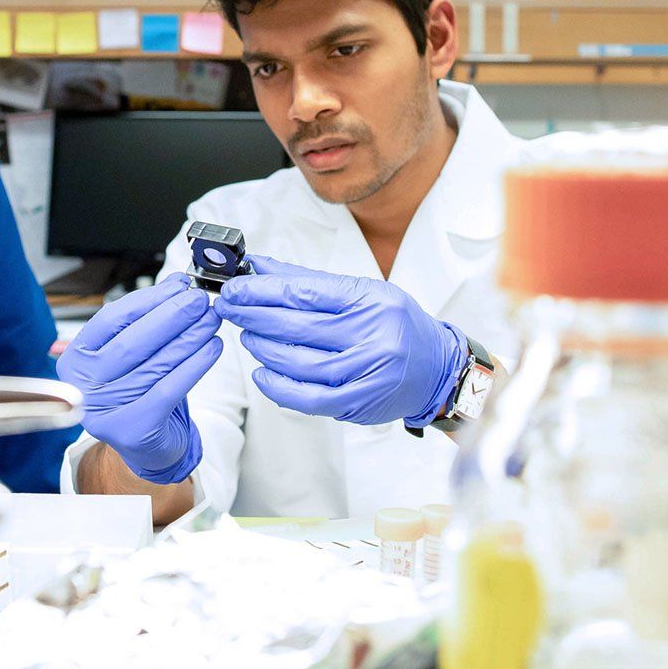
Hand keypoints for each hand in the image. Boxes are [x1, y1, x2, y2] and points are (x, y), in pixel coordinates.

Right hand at [56, 275, 223, 483]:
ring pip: (156, 364)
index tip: (178, 286)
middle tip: (199, 300)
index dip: (148, 300)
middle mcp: (83, 385)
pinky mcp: (132, 429)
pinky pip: (170, 389)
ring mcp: (104, 410)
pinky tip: (212, 348)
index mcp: (75, 358)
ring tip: (211, 320)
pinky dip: (195, 365)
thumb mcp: (132, 353)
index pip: (111, 319)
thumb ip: (147, 319)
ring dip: (189, 337)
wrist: (142, 445)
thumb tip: (175, 284)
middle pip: (133, 341)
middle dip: (172, 316)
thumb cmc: (135, 393)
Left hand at [214, 255, 467, 426]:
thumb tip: (259, 267)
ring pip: (299, 361)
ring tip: (247, 336)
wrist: (438, 368)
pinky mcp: (360, 401)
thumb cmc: (395, 326)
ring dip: (263, 348)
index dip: (262, 290)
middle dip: (254, 315)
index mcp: (371, 300)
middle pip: (297, 325)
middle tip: (229, 308)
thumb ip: (307, 281)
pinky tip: (263, 373)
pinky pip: (309, 397)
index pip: (305, 292)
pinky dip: (279, 387)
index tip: (235, 287)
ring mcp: (367, 371)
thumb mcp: (360, 292)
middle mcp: (372, 334)